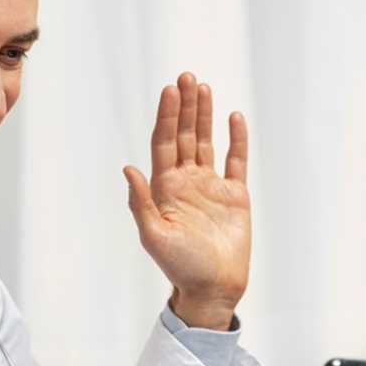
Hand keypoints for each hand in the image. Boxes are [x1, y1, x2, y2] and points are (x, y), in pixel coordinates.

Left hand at [124, 72, 249, 329]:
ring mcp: (212, 186)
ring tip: (203, 87)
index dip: (167, 116)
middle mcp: (187, 181)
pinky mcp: (235, 196)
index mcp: (165, 188)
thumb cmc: (180, 267)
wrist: (212, 288)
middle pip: (185, 135)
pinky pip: (236, 161)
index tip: (169, 91)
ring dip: (205, 115)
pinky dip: (236, 139)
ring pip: (208, 142)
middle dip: (185, 107)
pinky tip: (234, 117)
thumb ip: (142, 202)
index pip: (165, 143)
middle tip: (185, 76)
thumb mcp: (154, 236)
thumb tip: (128, 168)